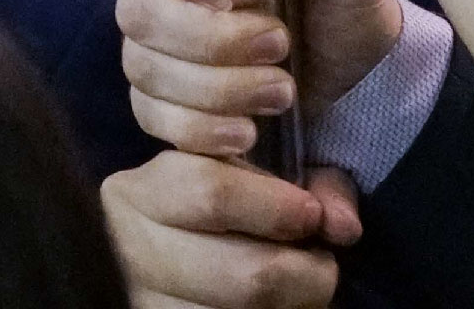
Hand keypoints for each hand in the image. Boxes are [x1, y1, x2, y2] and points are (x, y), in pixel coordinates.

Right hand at [101, 0, 401, 155]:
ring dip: (216, 87)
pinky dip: (201, 129)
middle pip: (136, 12)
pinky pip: (152, 118)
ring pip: (143, 69)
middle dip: (210, 38)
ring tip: (281, 90)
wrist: (363, 73)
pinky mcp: (165, 104)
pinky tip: (247, 130)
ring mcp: (155, 49)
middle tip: (279, 43)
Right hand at [103, 153, 359, 308]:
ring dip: (292, 306)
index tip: (310, 214)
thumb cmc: (228, 210)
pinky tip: (273, 307)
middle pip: (247, 275)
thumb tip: (342, 227)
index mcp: (140, 191)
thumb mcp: (259, 177)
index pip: (210, 192)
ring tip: (298, 288)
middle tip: (317, 261)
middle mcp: (131, 249)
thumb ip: (311, 185)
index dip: (276, 208)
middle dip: (304, 273)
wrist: (178, 253)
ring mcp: (145, 302)